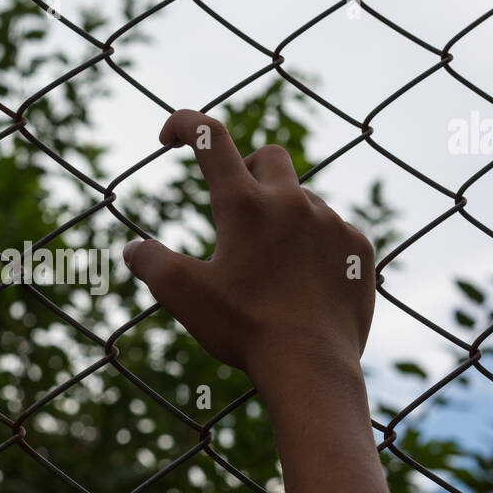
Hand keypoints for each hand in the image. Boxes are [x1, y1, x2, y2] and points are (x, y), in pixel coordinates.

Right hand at [122, 110, 374, 384]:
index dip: (185, 124)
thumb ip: (150, 263)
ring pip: (303, 200)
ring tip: (271, 267)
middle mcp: (292, 201)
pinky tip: (305, 283)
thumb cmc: (244, 328)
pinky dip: (316, 246)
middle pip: (269, 156)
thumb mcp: (182, 296)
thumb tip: (133, 249)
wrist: (312, 367)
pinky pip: (335, 231)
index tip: (170, 136)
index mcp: (244, 205)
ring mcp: (332, 223)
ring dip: (284, 218)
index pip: (210, 137)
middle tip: (236, 211)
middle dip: (248, 172)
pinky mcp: (358, 249)